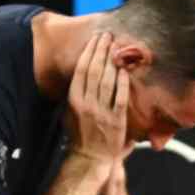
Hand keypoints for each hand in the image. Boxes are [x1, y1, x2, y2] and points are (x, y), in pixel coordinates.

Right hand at [66, 32, 129, 164]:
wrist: (89, 158)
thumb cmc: (80, 134)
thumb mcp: (69, 112)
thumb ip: (75, 93)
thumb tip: (81, 72)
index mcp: (74, 100)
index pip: (81, 70)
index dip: (89, 52)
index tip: (95, 39)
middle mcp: (86, 104)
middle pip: (94, 71)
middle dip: (101, 50)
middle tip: (108, 36)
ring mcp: (101, 112)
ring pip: (107, 81)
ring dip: (112, 62)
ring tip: (117, 47)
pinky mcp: (116, 121)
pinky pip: (120, 98)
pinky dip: (123, 83)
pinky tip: (125, 70)